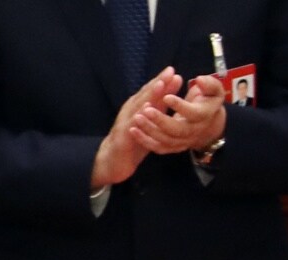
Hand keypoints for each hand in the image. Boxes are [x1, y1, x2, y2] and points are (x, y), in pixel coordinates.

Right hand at [92, 68, 180, 188]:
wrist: (113, 161)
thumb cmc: (134, 140)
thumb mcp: (150, 120)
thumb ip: (161, 105)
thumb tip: (174, 87)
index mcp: (137, 107)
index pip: (150, 91)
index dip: (161, 80)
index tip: (172, 70)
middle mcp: (130, 112)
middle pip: (144, 95)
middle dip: (157, 82)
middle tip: (169, 71)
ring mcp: (125, 123)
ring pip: (138, 106)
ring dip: (149, 95)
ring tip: (160, 85)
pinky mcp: (122, 137)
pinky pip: (132, 125)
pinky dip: (139, 116)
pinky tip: (145, 109)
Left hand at [132, 74, 228, 155]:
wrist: (209, 124)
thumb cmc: (209, 101)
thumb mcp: (215, 90)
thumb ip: (210, 83)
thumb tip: (199, 79)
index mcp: (204, 116)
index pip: (193, 113)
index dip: (180, 105)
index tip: (167, 96)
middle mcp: (194, 131)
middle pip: (176, 129)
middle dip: (160, 120)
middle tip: (146, 109)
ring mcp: (183, 141)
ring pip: (165, 140)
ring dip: (149, 130)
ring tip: (137, 117)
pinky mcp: (173, 147)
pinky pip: (158, 148)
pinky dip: (145, 140)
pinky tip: (133, 130)